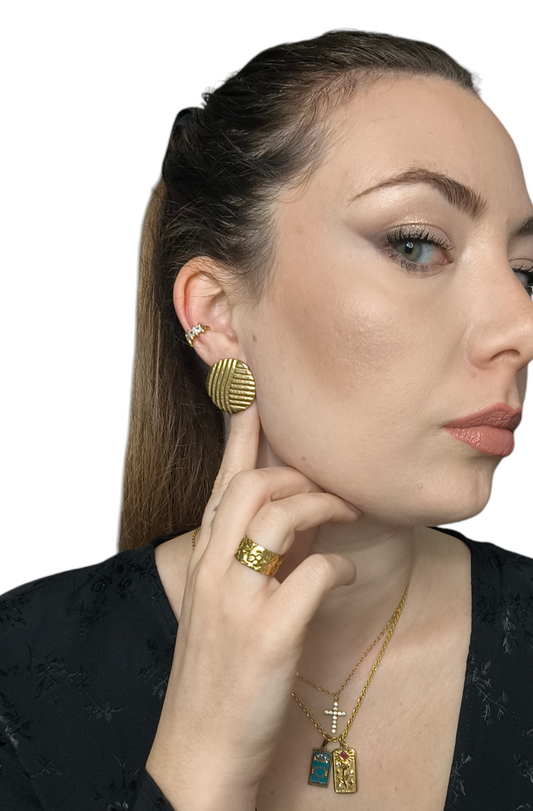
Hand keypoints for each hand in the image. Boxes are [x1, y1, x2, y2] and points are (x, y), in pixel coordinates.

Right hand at [145, 401, 359, 809]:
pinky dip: (339, 568)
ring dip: (325, 507)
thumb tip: (293, 516)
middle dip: (300, 474)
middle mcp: (213, 569)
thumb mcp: (219, 603)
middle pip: (254, 485)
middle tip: (333, 487)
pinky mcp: (268, 633)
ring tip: (348, 516)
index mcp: (202, 558)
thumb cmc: (215, 671)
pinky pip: (316, 574)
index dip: (242, 432)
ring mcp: (238, 599)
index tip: (257, 392)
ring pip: (282, 515)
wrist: (199, 746)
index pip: (223, 480)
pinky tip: (343, 578)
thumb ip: (246, 556)